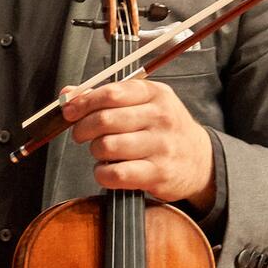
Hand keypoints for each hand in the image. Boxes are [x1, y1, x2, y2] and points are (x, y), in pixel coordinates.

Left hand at [61, 78, 214, 206]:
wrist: (200, 160)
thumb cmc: (163, 129)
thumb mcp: (144, 103)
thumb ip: (106, 97)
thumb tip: (67, 95)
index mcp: (155, 94)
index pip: (111, 93)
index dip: (83, 103)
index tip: (69, 112)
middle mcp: (161, 117)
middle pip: (105, 120)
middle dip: (83, 128)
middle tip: (80, 135)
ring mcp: (162, 146)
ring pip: (107, 146)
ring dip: (95, 151)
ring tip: (101, 151)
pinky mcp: (159, 173)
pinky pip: (116, 174)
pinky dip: (103, 174)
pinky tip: (107, 170)